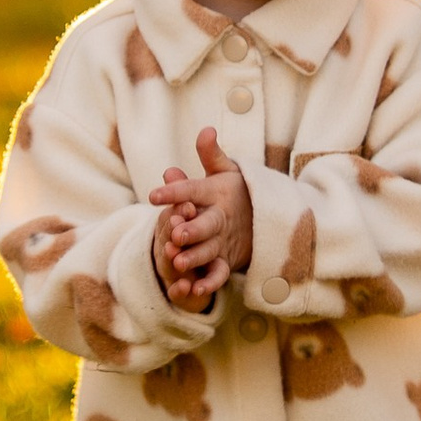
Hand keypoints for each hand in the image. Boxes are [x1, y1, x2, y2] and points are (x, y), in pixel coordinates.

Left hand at [150, 127, 252, 310]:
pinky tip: (194, 290)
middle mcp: (221, 217)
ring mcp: (225, 240)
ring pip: (210, 250)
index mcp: (216, 193)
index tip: (153, 193)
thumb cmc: (236, 191)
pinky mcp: (228, 260)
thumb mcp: (227, 171)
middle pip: (207, 223)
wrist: (266, 218)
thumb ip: (211, 155)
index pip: (193, 190)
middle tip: (176, 232)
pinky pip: (220, 272)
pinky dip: (210, 282)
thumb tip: (206, 129)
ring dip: (195, 257)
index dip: (175, 191)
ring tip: (177, 262)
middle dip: (192, 229)